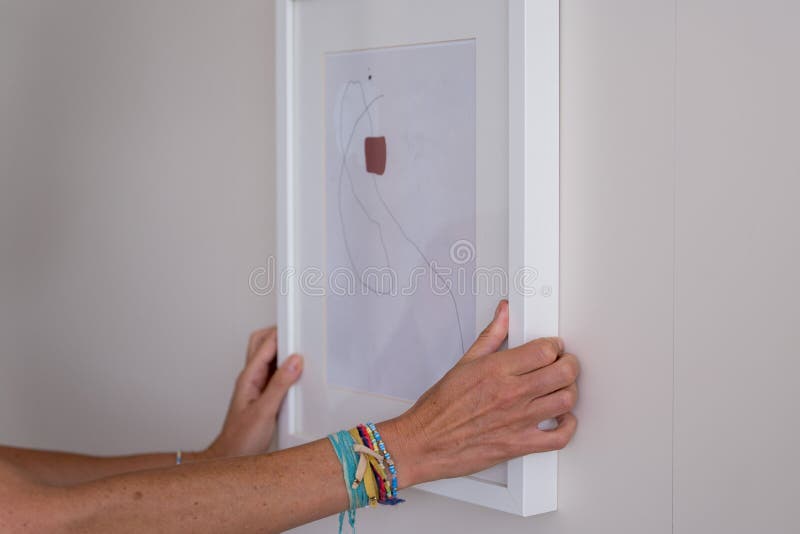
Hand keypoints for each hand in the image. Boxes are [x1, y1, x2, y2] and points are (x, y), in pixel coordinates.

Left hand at [203, 327, 302, 458]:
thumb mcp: (264, 412)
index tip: (297, 328)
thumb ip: (280, 385)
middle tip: (297, 333)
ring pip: (268, 356)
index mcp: (248, 377)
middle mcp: (251, 378)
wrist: (231, 457)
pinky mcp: (264, 394)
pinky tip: (297, 372)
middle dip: (278, 334)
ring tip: (300, 348)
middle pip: (261, 343)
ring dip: (282, 350)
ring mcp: (257, 385)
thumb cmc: (241, 439)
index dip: (281, 334)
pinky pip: (275, 372)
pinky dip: (286, 367)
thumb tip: (294, 361)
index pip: (265, 345)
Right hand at [380, 300, 578, 486]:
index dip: (554, 346)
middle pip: (562, 373)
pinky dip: (567, 427)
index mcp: (497, 370)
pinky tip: (561, 419)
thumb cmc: (440, 408)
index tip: (552, 348)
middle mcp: (511, 394)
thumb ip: (491, 336)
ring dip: (569, 391)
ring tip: (561, 388)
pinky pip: (559, 438)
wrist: (426, 442)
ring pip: (565, 401)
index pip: (544, 351)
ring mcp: (518, 420)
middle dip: (569, 364)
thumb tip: (503, 314)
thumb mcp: (464, 363)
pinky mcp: (520, 444)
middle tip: (563, 364)